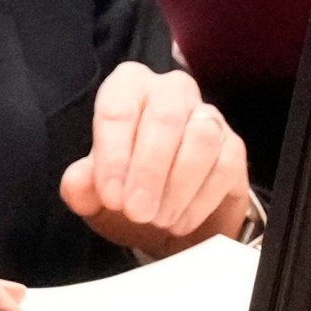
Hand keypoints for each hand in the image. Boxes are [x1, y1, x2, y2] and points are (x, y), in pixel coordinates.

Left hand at [59, 62, 249, 258]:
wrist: (168, 216)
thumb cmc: (127, 190)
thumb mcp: (95, 194)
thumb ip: (81, 186)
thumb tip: (77, 181)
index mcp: (128, 88)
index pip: (119, 109)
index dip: (113, 156)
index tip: (111, 197)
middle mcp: (169, 92)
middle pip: (164, 119)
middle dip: (149, 172)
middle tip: (137, 213)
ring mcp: (207, 116)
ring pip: (200, 138)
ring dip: (177, 186)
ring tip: (159, 220)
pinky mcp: (233, 146)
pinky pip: (224, 166)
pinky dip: (200, 200)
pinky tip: (180, 222)